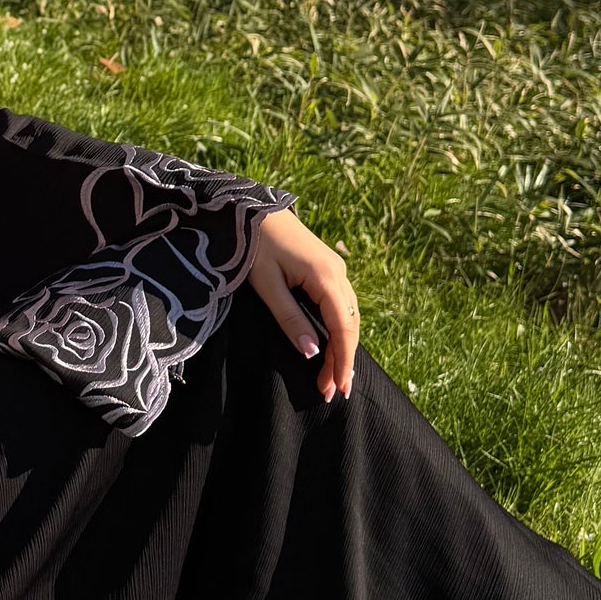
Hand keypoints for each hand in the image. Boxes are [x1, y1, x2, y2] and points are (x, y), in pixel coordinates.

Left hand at [249, 209, 359, 402]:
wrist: (251, 207)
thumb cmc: (254, 245)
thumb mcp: (267, 285)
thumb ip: (290, 319)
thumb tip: (313, 354)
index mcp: (326, 277)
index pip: (342, 328)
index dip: (342, 361)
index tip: (337, 388)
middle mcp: (338, 273)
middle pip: (349, 325)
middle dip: (343, 360)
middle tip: (333, 392)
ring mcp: (336, 269)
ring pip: (348, 316)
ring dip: (342, 347)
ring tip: (333, 378)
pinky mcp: (327, 269)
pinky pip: (341, 305)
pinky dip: (339, 330)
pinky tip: (333, 347)